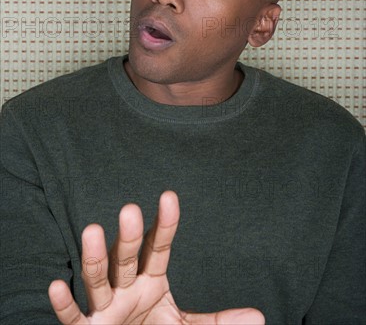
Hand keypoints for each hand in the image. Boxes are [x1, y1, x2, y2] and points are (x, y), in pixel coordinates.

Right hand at [49, 190, 264, 323]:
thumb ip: (217, 322)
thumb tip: (258, 317)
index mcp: (150, 281)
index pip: (158, 248)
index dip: (164, 224)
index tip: (169, 196)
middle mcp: (126, 288)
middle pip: (127, 258)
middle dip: (128, 236)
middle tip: (130, 209)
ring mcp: (106, 308)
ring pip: (99, 280)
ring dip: (95, 258)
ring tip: (92, 230)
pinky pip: (74, 318)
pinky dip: (65, 303)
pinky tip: (57, 284)